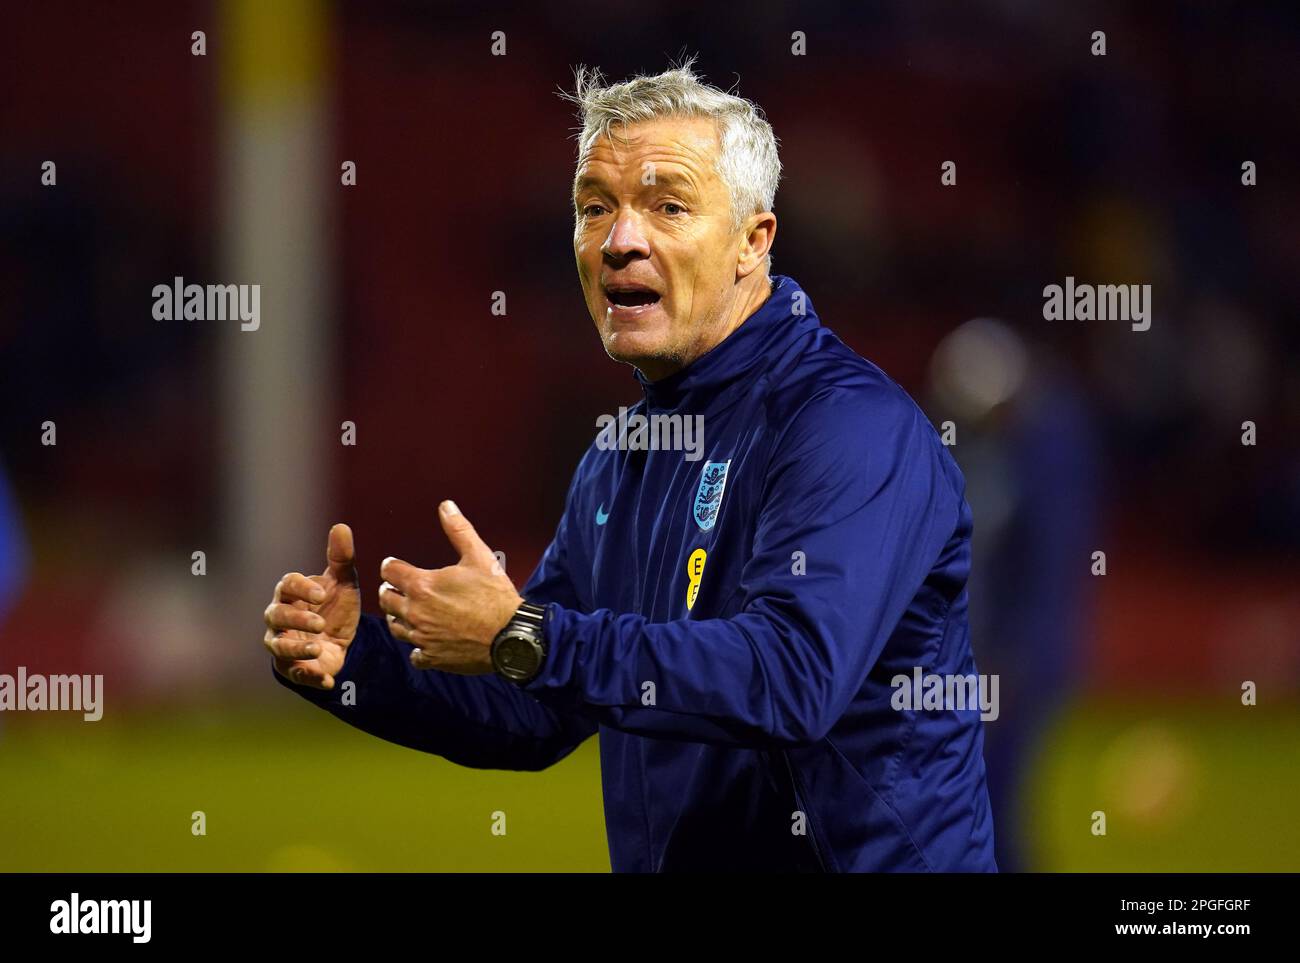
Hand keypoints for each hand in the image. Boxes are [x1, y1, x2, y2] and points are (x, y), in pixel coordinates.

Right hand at [264, 523, 360, 689]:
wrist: (342, 640)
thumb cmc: (335, 606)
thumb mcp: (343, 583)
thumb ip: (341, 558)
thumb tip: (342, 526)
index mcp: (291, 593)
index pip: (287, 586)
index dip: (301, 588)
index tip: (322, 593)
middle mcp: (280, 618)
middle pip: (277, 616)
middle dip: (297, 619)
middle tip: (320, 624)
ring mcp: (283, 644)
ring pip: (279, 646)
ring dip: (297, 650)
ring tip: (318, 650)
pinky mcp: (293, 668)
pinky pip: (296, 674)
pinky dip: (311, 678)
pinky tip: (328, 680)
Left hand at [378, 500, 522, 674]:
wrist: (511, 636)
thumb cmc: (495, 596)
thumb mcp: (479, 557)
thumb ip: (458, 530)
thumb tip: (446, 506)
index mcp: (422, 585)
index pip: (389, 571)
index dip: (392, 566)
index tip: (397, 566)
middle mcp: (416, 612)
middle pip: (386, 599)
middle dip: (390, 591)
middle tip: (400, 588)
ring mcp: (422, 637)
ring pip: (395, 627)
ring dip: (399, 617)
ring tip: (410, 612)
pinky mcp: (433, 657)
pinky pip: (414, 654)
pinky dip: (418, 647)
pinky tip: (427, 640)